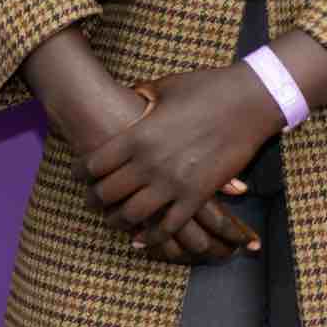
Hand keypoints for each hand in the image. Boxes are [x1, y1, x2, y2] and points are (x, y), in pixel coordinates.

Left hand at [81, 66, 280, 263]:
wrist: (248, 101)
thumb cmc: (206, 88)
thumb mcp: (164, 88)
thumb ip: (141, 97)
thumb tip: (129, 98)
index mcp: (137, 135)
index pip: (94, 164)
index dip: (81, 173)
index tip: (78, 175)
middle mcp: (150, 163)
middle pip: (107, 193)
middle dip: (94, 200)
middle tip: (90, 201)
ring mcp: (174, 183)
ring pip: (133, 215)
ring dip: (118, 221)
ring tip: (113, 220)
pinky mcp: (197, 196)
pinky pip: (168, 226)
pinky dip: (151, 237)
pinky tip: (141, 239)